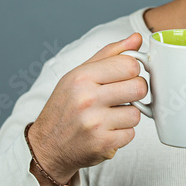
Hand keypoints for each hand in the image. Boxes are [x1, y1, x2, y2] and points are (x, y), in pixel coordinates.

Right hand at [27, 32, 147, 183]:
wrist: (46, 147)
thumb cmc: (64, 107)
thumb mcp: (79, 74)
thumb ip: (110, 54)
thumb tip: (137, 39)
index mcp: (82, 77)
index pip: (130, 64)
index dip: (132, 70)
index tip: (124, 77)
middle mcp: (87, 99)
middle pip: (139, 87)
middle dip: (135, 92)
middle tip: (122, 96)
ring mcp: (95, 123)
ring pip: (137, 113)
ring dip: (128, 115)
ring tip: (109, 115)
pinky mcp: (102, 144)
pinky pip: (131, 133)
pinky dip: (122, 133)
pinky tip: (106, 131)